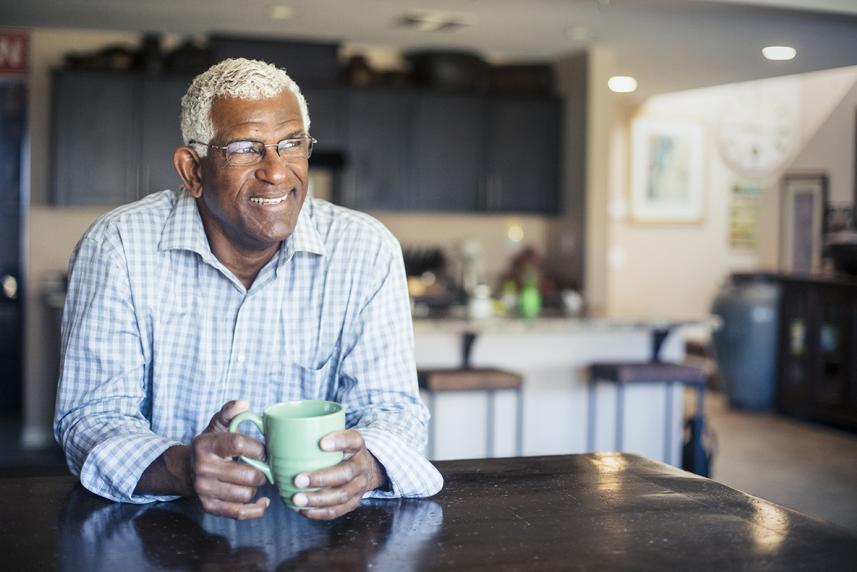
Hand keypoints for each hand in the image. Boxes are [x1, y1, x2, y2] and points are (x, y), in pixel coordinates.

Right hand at [190, 399, 269, 519]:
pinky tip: (262, 501)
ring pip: (246, 494)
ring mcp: (205, 490)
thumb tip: (244, 402)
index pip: (238, 444)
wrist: (185, 470)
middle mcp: (203, 469)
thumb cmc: (209, 446)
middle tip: (262, 467)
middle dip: (262, 471)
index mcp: (207, 445)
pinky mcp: (209, 507)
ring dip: (256, 487)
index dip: (258, 448)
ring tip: (253, 479)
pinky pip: (239, 513)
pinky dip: (256, 509)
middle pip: (247, 474)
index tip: (265, 450)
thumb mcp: (216, 425)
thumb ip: (230, 412)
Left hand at [290, 429, 385, 520]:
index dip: (339, 441)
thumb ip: (314, 433)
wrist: (364, 469)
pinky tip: (303, 509)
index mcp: (357, 445)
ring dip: (317, 499)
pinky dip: (319, 512)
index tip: (321, 443)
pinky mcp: (354, 502)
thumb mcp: (336, 436)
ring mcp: (359, 486)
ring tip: (297, 499)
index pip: (352, 440)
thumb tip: (273, 429)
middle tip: (298, 479)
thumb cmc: (341, 450)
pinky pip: (338, 510)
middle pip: (345, 473)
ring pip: (342, 495)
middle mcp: (361, 465)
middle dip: (321, 478)